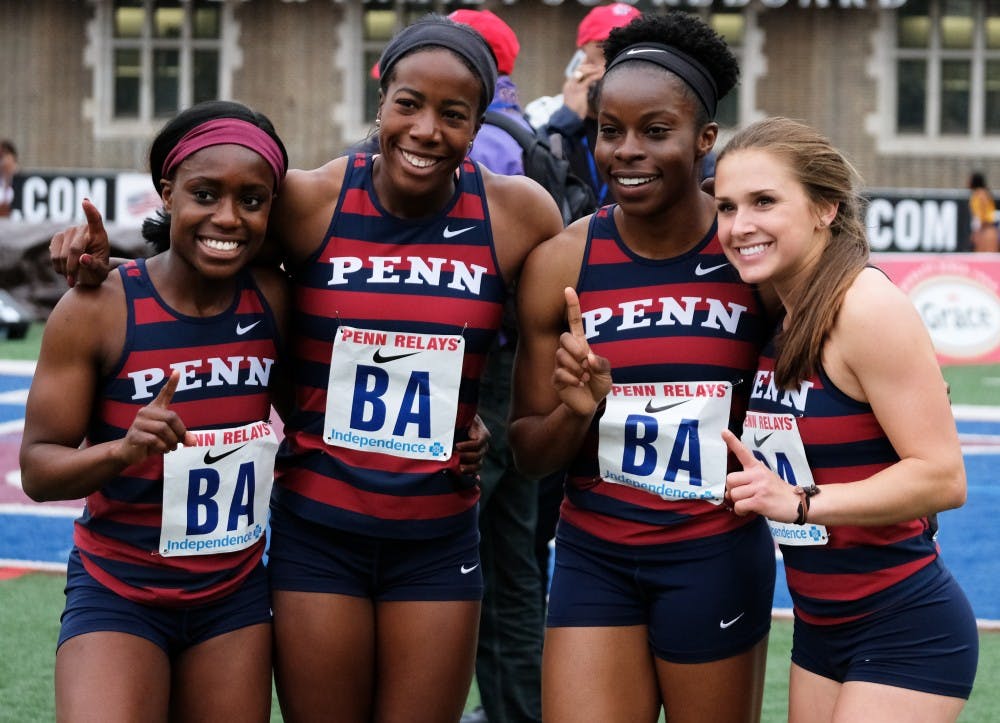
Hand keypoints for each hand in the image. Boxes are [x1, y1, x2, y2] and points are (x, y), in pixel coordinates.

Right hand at [49, 198, 111, 287]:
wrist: (87, 272)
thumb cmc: (97, 270)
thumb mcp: (100, 272)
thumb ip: (94, 266)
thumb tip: (83, 258)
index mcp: (99, 234)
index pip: (95, 220)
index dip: (90, 211)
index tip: (85, 202)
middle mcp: (82, 229)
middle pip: (74, 249)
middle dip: (73, 268)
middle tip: (74, 282)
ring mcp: (69, 231)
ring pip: (61, 254)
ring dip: (64, 269)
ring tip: (71, 275)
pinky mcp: (58, 237)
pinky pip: (53, 254)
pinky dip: (57, 266)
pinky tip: (64, 268)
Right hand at [116, 371, 195, 466]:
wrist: (131, 452)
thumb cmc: (152, 441)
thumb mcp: (169, 437)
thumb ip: (182, 435)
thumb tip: (193, 441)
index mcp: (155, 409)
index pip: (164, 394)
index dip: (171, 383)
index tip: (177, 372)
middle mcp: (145, 412)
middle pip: (171, 418)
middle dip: (179, 433)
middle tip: (180, 443)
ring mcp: (138, 423)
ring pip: (163, 430)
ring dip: (171, 442)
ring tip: (170, 447)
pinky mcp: (134, 435)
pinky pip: (154, 440)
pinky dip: (162, 447)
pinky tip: (161, 450)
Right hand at [455, 414, 490, 475]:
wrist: (459, 413)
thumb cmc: (453, 430)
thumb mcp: (451, 445)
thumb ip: (452, 456)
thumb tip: (452, 470)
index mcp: (474, 456)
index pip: (475, 469)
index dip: (470, 473)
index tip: (461, 473)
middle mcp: (481, 451)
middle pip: (478, 465)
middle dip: (468, 468)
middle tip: (458, 467)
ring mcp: (484, 444)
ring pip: (478, 456)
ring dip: (466, 456)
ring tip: (455, 453)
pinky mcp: (485, 435)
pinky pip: (478, 444)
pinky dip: (467, 446)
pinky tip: (458, 446)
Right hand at [554, 287, 611, 416]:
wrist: (588, 404)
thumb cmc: (598, 385)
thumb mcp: (606, 373)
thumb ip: (602, 364)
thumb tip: (589, 358)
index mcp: (581, 345)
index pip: (574, 322)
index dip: (572, 306)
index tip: (568, 289)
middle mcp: (569, 351)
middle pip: (564, 337)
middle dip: (576, 349)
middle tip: (586, 363)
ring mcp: (560, 364)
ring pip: (562, 356)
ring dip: (577, 368)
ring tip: (585, 377)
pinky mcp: (556, 377)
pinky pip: (560, 372)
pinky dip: (573, 379)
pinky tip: (579, 384)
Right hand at [560, 62, 601, 119]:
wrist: (569, 118)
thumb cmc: (574, 111)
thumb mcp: (576, 99)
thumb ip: (581, 91)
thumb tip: (589, 86)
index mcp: (568, 85)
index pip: (576, 71)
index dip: (583, 65)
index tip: (590, 62)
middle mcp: (570, 83)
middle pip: (579, 69)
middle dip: (589, 66)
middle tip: (598, 66)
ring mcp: (574, 86)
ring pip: (583, 71)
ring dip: (593, 69)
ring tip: (601, 69)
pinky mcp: (580, 89)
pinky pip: (589, 79)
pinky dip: (596, 76)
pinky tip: (601, 75)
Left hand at [722, 429, 798, 521]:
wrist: (798, 504)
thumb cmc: (778, 493)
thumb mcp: (765, 478)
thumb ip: (748, 480)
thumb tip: (728, 492)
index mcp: (758, 467)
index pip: (743, 452)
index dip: (732, 441)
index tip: (723, 431)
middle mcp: (758, 475)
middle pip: (730, 479)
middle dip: (732, 490)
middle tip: (742, 495)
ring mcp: (759, 488)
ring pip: (733, 494)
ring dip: (737, 502)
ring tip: (749, 503)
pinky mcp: (760, 501)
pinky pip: (739, 506)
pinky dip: (740, 511)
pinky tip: (749, 510)